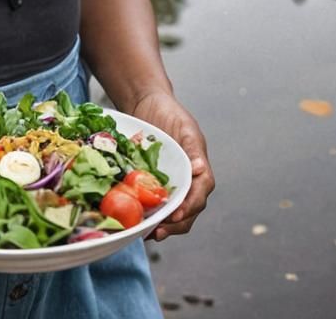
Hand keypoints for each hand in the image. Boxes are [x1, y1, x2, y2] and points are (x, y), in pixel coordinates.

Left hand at [129, 90, 213, 240]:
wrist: (145, 102)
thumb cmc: (168, 112)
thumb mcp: (184, 126)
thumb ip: (193, 148)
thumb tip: (200, 170)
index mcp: (199, 169)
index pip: (200, 194)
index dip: (189, 207)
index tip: (175, 215)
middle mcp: (187, 180)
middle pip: (188, 211)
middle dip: (175, 224)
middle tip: (158, 231)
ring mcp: (170, 184)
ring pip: (172, 212)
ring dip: (162, 226)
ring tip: (147, 233)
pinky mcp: (152, 184)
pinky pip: (153, 203)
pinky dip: (148, 215)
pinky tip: (135, 222)